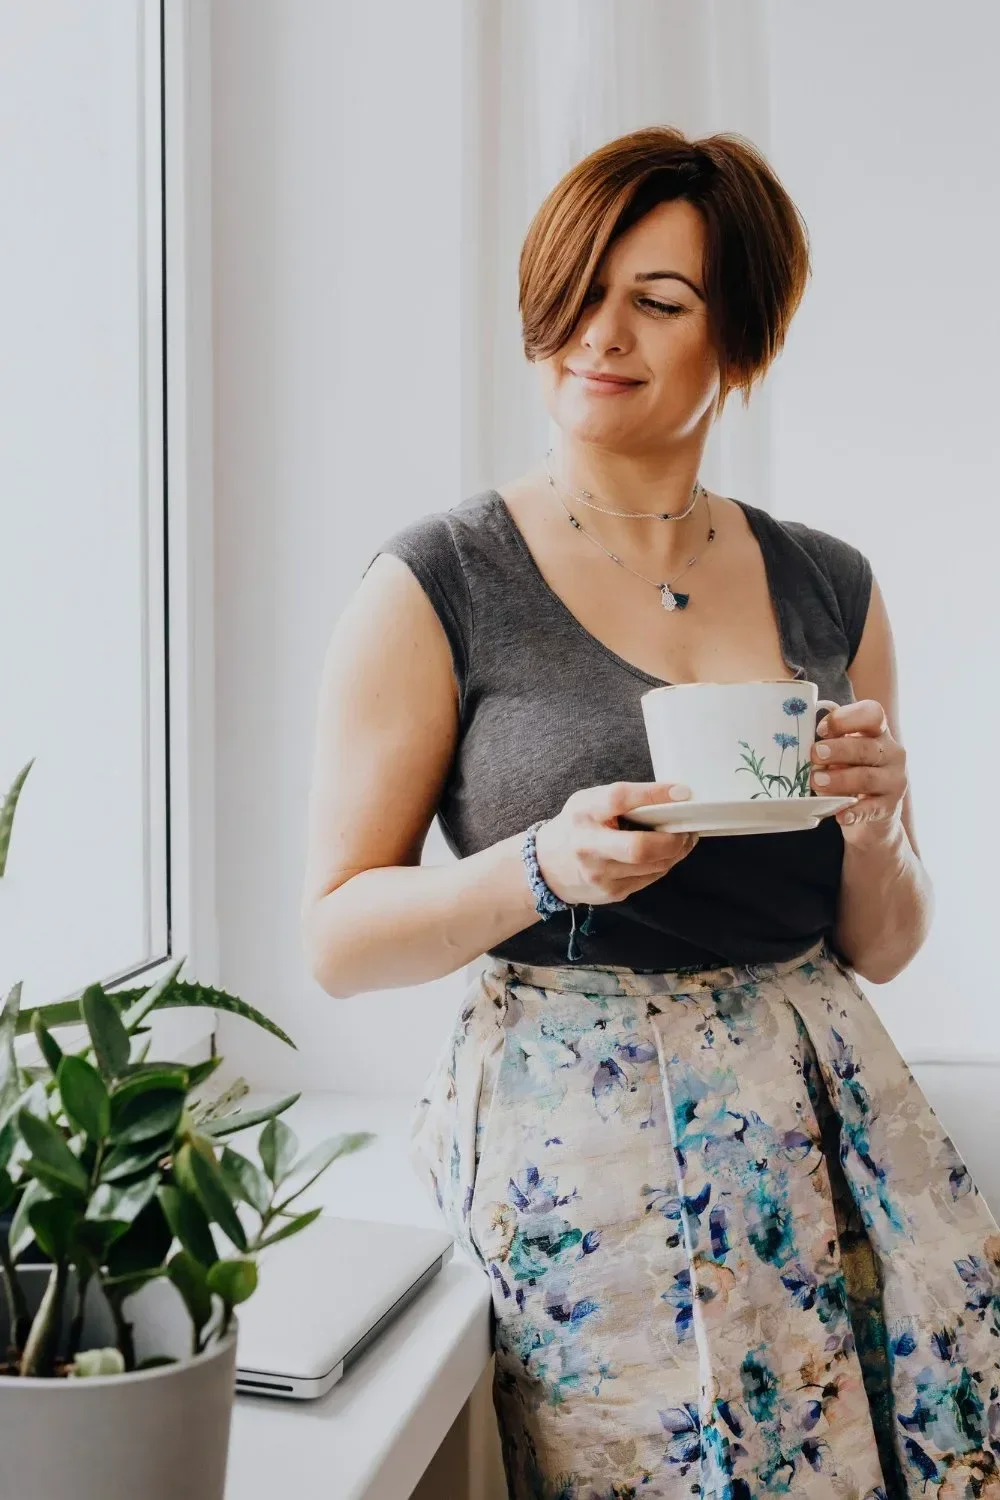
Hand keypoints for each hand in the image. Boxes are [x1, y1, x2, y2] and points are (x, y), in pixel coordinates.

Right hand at [533, 781, 699, 905]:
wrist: (547, 867)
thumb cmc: (576, 826)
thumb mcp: (588, 802)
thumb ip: (621, 800)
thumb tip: (670, 797)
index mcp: (584, 813)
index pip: (620, 799)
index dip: (654, 794)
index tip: (682, 792)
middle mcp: (589, 846)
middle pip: (640, 848)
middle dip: (673, 840)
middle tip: (687, 829)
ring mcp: (600, 874)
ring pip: (653, 866)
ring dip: (677, 852)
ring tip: (684, 838)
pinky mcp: (612, 892)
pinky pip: (650, 878)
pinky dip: (664, 864)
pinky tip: (667, 854)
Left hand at [810, 699, 906, 845]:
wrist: (874, 809)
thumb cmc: (852, 770)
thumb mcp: (843, 751)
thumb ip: (829, 742)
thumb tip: (800, 742)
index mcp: (879, 732)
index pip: (872, 714)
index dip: (846, 719)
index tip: (820, 730)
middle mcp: (891, 753)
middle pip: (867, 747)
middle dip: (838, 750)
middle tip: (815, 754)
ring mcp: (893, 781)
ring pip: (868, 778)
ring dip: (840, 780)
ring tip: (817, 782)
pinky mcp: (889, 807)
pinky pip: (871, 809)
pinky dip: (854, 811)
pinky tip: (840, 814)